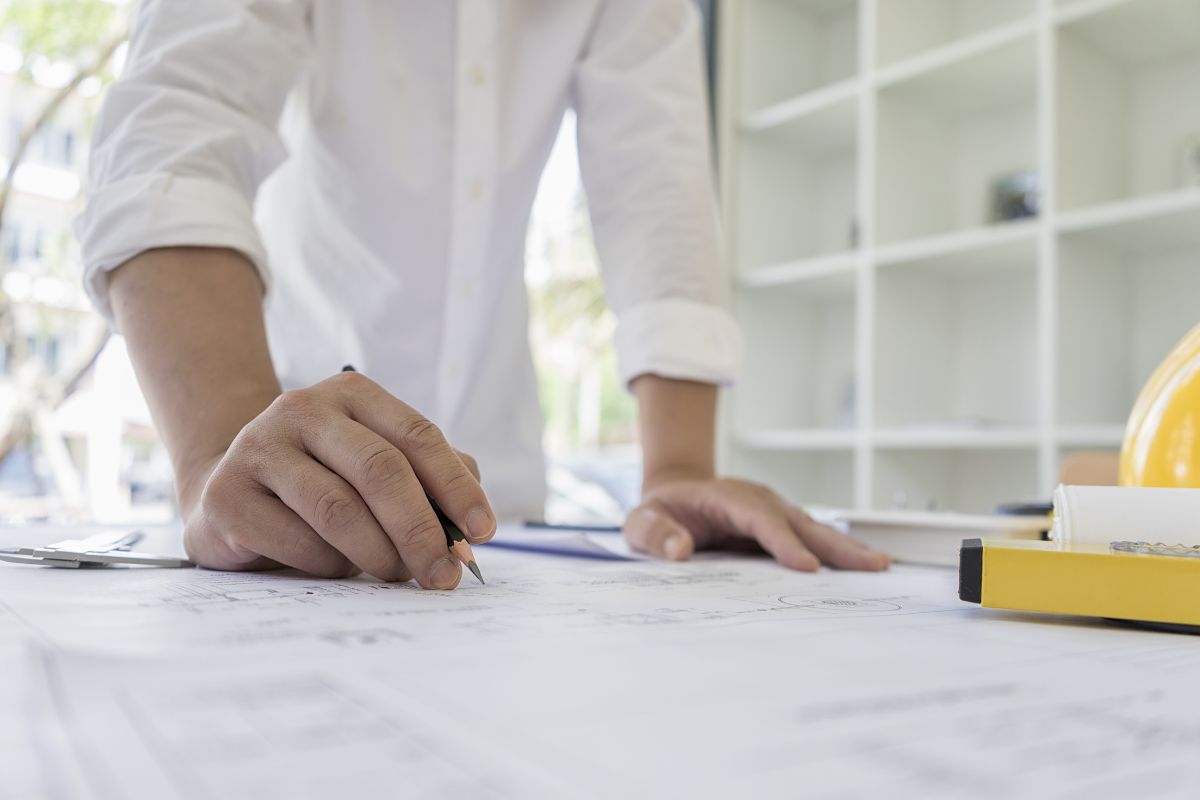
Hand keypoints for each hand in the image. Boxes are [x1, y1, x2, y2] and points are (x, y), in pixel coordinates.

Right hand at [181, 370, 495, 587]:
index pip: (417, 436)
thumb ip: (428, 483)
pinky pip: (299, 542)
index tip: (483, 531)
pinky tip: (339, 570)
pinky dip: (332, 566)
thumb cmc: (322, 482)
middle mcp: (302, 410)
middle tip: (444, 574)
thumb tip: (470, 528)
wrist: (227, 492)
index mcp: (352, 395)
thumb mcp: (375, 467)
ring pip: (338, 510)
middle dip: (421, 530)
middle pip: (380, 470)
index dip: (456, 486)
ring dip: (380, 554)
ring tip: (398, 575)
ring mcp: (258, 449)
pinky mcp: (228, 497)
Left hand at [623, 477, 889, 570]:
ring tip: (881, 567)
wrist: (674, 495)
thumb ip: (655, 534)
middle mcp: (759, 502)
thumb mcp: (642, 522)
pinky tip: (864, 568)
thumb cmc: (660, 512)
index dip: (784, 542)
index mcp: (726, 499)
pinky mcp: (781, 527)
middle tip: (872, 565)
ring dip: (847, 549)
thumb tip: (680, 550)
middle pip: (800, 522)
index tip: (807, 567)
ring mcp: (774, 513)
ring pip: (814, 530)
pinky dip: (839, 553)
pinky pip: (812, 540)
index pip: (760, 520)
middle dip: (836, 545)